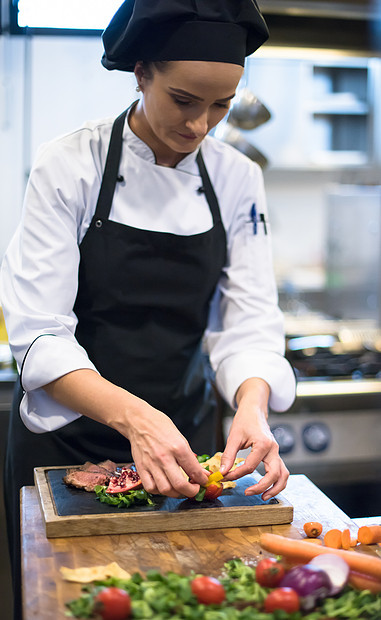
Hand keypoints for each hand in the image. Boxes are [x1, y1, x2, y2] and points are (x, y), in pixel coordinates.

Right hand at [124, 402, 209, 498]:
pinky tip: (164, 486)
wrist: (139, 422)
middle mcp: (164, 457)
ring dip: (176, 493)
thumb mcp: (181, 438)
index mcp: (178, 447)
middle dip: (191, 492)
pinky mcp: (141, 468)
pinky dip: (159, 491)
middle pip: (179, 484)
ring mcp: (151, 464)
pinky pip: (150, 488)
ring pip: (165, 489)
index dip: (202, 480)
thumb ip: (191, 458)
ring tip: (180, 489)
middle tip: (194, 489)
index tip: (203, 481)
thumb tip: (202, 473)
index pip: (194, 470)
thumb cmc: (161, 427)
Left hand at [219, 378, 288, 500]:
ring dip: (275, 488)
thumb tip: (223, 472)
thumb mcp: (234, 436)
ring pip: (283, 475)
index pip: (250, 466)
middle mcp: (274, 450)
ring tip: (263, 497)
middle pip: (274, 474)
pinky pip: (282, 472)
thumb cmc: (244, 421)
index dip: (237, 474)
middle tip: (248, 492)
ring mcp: (277, 453)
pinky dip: (277, 482)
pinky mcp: (276, 455)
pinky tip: (268, 489)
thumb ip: (228, 455)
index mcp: (263, 444)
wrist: (254, 410)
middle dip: (261, 487)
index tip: (225, 476)